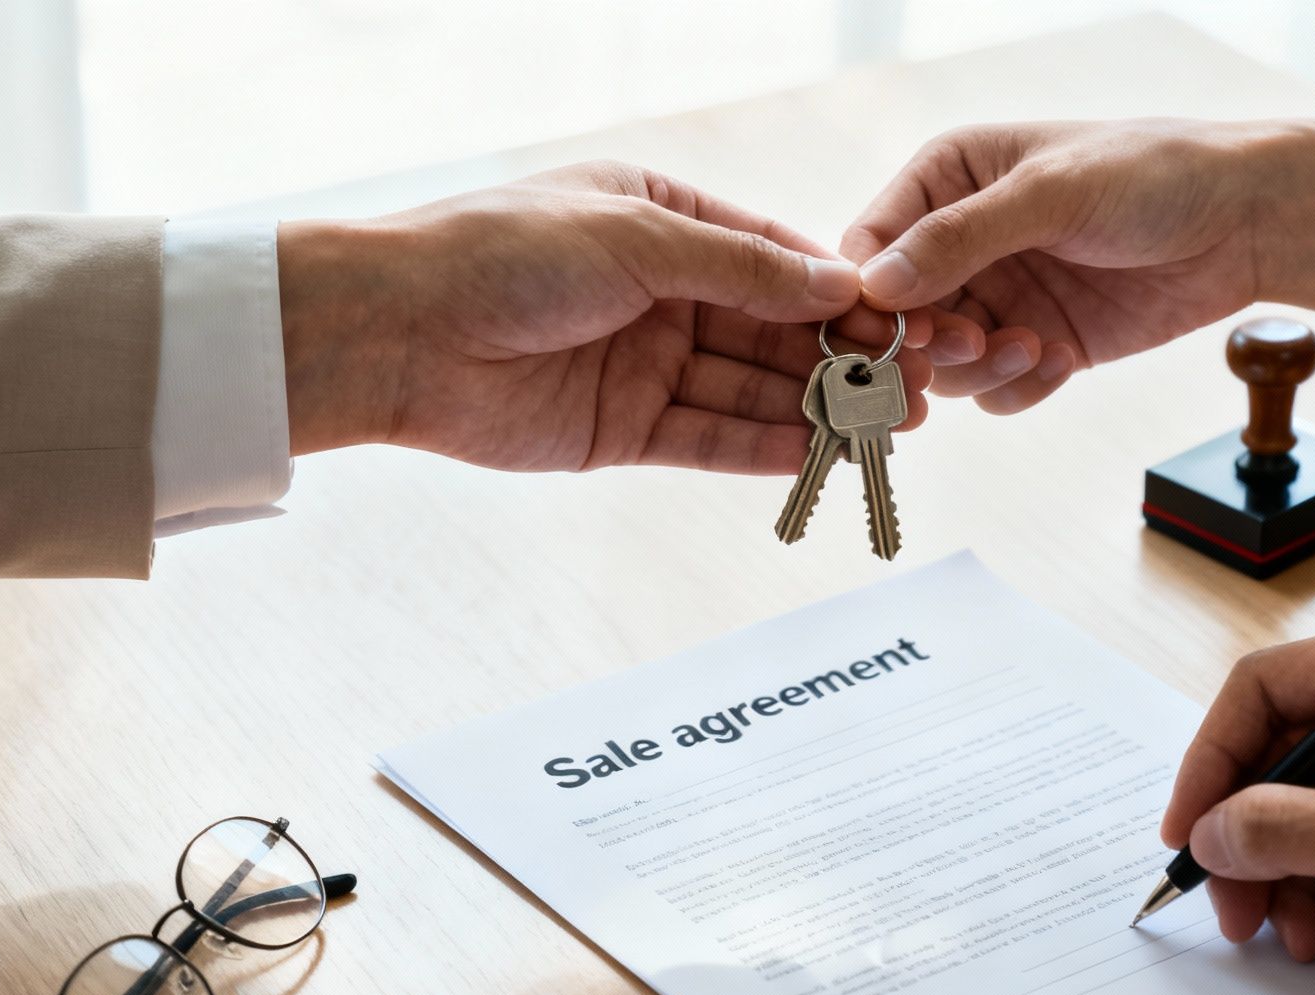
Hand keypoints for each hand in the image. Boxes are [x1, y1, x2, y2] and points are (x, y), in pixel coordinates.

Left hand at [278, 161, 931, 473]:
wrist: (397, 332)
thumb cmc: (503, 253)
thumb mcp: (640, 237)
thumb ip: (744, 269)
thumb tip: (840, 283)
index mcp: (661, 220)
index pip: (772, 257)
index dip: (838, 292)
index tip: (901, 318)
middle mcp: (658, 292)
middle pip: (771, 330)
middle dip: (843, 358)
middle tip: (917, 385)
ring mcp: (642, 363)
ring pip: (749, 390)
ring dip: (819, 409)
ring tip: (891, 427)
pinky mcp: (621, 430)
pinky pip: (708, 439)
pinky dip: (763, 447)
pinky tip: (819, 453)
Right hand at [841, 119, 1294, 413]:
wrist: (1245, 221)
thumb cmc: (1153, 174)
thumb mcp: (1051, 194)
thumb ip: (960, 238)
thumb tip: (876, 284)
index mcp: (947, 179)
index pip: (870, 247)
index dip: (870, 297)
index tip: (897, 331)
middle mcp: (961, 241)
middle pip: (898, 318)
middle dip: (927, 342)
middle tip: (970, 343)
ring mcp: (999, 295)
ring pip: (943, 362)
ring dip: (978, 366)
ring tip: (1031, 347)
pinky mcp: (1038, 342)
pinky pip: (994, 388)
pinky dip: (1017, 386)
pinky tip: (1061, 359)